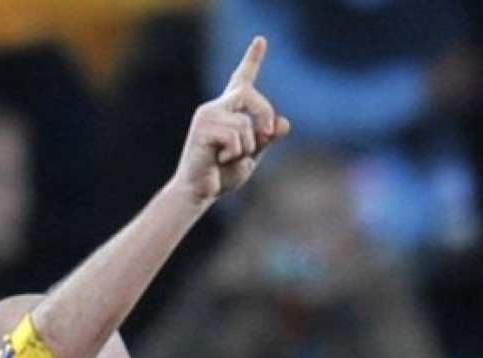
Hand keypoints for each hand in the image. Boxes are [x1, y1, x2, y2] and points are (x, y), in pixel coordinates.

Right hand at [175, 36, 289, 203]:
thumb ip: (266, 139)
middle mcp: (216, 108)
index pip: (242, 80)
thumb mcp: (252, 156)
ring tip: (229, 158)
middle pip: (248, 93)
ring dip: (246, 147)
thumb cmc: (222, 174)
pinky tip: (220, 160)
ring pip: (244, 123)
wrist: (198, 192)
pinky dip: (235, 153)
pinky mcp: (202, 129)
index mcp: (229, 111)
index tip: (261, 40)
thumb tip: (284, 123)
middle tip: (267, 134)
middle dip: (264, 112)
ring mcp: (207, 116)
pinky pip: (234, 136)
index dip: (252, 59)